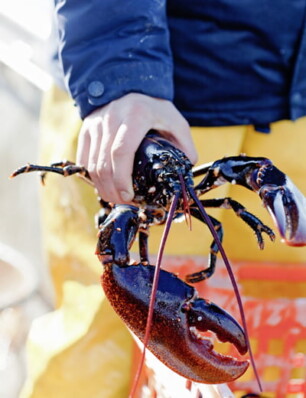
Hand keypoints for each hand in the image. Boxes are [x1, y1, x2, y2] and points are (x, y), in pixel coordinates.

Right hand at [77, 93, 197, 202]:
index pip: (121, 151)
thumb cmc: (154, 108)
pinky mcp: (87, 131)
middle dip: (112, 189)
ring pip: (92, 164)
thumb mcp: (175, 122)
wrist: (129, 86)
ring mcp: (95, 125)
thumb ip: (185, 146)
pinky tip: (104, 186)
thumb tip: (184, 172)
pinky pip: (84, 159)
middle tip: (124, 202)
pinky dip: (92, 177)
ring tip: (116, 198)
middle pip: (104, 162)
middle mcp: (111, 119)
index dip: (122, 178)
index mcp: (135, 116)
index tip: (128, 196)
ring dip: (102, 186)